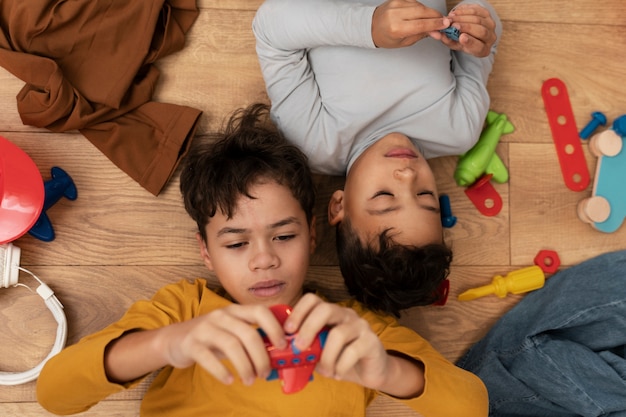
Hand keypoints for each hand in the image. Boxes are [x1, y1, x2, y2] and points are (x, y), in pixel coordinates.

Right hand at [160, 304, 285, 385]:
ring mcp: (205, 328)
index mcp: (235, 310)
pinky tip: (229, 380)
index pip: (260, 311)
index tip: (282, 346)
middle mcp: (221, 315)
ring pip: (231, 346)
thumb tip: (277, 354)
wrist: (174, 339)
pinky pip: (209, 358)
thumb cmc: (211, 338)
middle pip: (248, 333)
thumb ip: (250, 337)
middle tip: (265, 373)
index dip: (275, 327)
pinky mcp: (191, 343)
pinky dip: (222, 371)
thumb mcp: (231, 331)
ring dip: (245, 367)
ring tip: (250, 380)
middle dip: (261, 356)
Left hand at [284, 294, 391, 389]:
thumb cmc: (340, 359)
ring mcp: (360, 325)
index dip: (298, 312)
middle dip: (308, 329)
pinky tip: (338, 374)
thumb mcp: (319, 353)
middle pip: (325, 309)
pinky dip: (340, 366)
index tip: (288, 331)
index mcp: (330, 313)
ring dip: (326, 357)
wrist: (369, 372)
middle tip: (299, 348)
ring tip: (325, 372)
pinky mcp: (372, 341)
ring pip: (338, 334)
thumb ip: (306, 348)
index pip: (312, 299)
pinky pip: (353, 351)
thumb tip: (284, 352)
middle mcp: (345, 314)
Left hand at [372, 0, 449, 47]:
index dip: (435, 24)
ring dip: (429, 12)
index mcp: (396, 28)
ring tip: (433, 19)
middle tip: (443, 21)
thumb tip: (436, 31)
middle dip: (436, 16)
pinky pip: (415, 2)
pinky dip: (421, 7)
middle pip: (423, 12)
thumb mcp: (403, 42)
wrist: (371, 26)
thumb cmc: (385, 36)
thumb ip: (421, 35)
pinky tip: (422, 14)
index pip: (421, 24)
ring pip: (420, 5)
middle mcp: (395, 14)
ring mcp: (396, 4)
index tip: (445, 24)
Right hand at [432, 4, 496, 56]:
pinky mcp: (487, 14)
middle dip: (465, 27)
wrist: (470, 32)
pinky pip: (477, 10)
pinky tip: (456, 13)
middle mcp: (490, 38)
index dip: (470, 42)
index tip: (461, 37)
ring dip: (463, 17)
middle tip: (452, 25)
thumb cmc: (463, 41)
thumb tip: (438, 34)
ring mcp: (490, 25)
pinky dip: (465, 10)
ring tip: (451, 18)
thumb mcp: (454, 44)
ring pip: (478, 19)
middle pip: (480, 31)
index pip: (479, 47)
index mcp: (483, 50)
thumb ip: (447, 40)